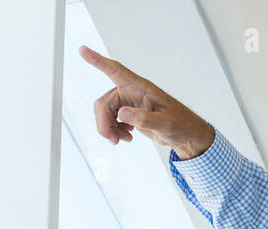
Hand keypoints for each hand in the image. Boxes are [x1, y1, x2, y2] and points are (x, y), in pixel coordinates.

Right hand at [78, 45, 214, 158]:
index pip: (115, 70)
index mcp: (141, 88)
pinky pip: (112, 119)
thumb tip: (123, 113)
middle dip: (104, 123)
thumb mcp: (165, 124)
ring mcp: (130, 103)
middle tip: (113, 140)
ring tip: (121, 140)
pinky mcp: (131, 114)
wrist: (186, 135)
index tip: (82, 50)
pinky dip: (114, 130)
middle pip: (104, 103)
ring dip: (109, 129)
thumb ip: (144, 119)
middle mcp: (132, 92)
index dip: (97, 61)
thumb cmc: (181, 125)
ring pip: (106, 113)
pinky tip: (126, 137)